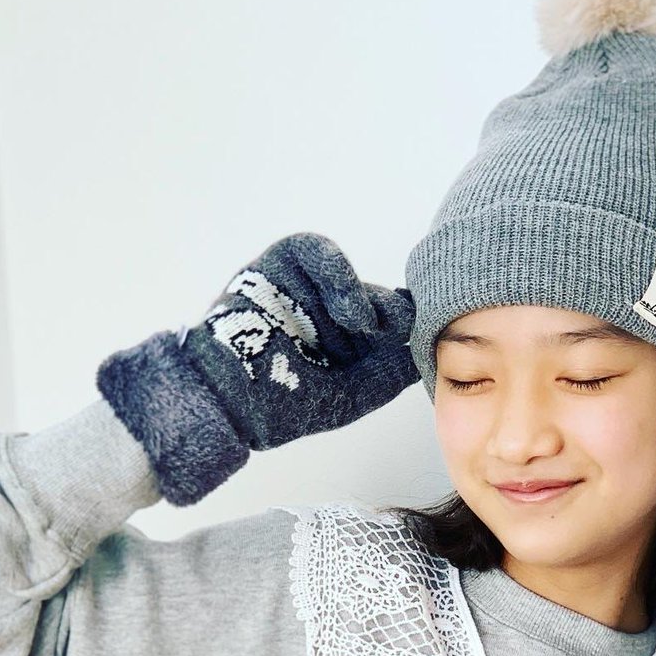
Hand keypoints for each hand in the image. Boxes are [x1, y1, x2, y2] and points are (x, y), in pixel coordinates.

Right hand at [97, 233, 418, 504]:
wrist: (230, 401)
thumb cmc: (285, 404)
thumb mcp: (354, 394)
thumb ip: (392, 370)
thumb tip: (425, 341)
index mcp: (346, 338)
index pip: (391, 320)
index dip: (404, 329)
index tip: (409, 344)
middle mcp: (328, 310)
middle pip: (379, 298)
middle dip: (387, 318)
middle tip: (383, 337)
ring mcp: (303, 286)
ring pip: (355, 279)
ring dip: (361, 306)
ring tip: (356, 330)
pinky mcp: (278, 264)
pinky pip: (318, 251)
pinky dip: (341, 275)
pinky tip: (350, 311)